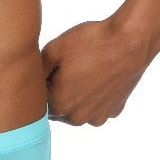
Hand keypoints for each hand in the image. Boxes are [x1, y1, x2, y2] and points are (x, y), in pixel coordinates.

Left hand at [41, 18, 158, 126]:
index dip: (39, 82)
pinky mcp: (115, 110)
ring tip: (82, 69)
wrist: (131, 41)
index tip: (47, 66)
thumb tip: (28, 80)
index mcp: (59, 105)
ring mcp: (99, 116)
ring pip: (76, 109)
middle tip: (64, 66)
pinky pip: (95, 106)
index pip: (37, 101)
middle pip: (55, 108)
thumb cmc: (91, 43)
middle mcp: (78, 118)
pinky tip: (97, 75)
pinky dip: (93, 95)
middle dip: (54, 91)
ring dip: (74, 95)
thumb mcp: (53, 49)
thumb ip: (36, 70)